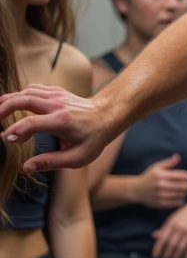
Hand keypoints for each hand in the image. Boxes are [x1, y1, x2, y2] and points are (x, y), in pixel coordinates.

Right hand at [0, 85, 122, 171]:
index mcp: (62, 122)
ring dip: (9, 100)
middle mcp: (57, 105)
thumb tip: (26, 167)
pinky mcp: (54, 91)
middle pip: (23, 99)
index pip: (30, 123)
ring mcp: (55, 95)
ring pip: (25, 92)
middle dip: (4, 108)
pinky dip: (19, 96)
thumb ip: (50, 162)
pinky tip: (13, 105)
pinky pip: (32, 89)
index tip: (6, 139)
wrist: (106, 116)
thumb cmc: (92, 140)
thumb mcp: (76, 158)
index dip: (15, 130)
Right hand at [135, 153, 186, 207]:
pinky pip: (175, 203)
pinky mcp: (160, 203)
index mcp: (161, 174)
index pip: (180, 175)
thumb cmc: (148, 177)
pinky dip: (180, 200)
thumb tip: (178, 156)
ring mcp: (160, 195)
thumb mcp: (156, 167)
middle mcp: (160, 185)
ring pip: (180, 194)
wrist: (136, 190)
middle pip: (183, 186)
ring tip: (182, 191)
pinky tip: (179, 197)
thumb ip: (168, 163)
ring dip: (183, 193)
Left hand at [151, 196, 186, 257]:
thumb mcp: (173, 218)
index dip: (158, 249)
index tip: (155, 257)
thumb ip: (164, 228)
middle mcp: (180, 228)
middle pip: (171, 245)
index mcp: (172, 223)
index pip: (162, 238)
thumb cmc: (186, 213)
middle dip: (167, 256)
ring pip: (181, 248)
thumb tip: (154, 236)